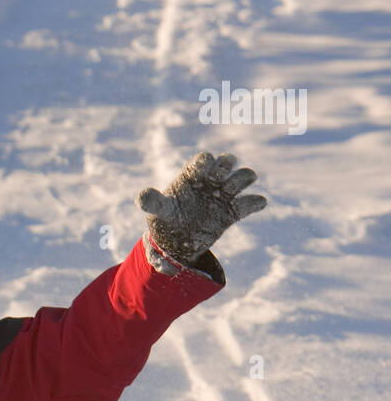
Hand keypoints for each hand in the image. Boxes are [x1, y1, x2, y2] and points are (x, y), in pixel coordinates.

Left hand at [137, 152, 266, 265]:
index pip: (202, 161)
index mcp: (192, 176)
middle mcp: (210, 181)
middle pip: (225, 164)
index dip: (206, 161)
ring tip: (233, 191)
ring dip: (242, 179)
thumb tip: (141, 196)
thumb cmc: (167, 218)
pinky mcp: (231, 213)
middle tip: (221, 179)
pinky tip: (259, 202)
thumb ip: (152, 201)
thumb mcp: (158, 210)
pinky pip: (247, 205)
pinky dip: (255, 202)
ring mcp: (223, 195)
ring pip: (241, 178)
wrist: (177, 240)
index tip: (207, 164)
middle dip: (226, 166)